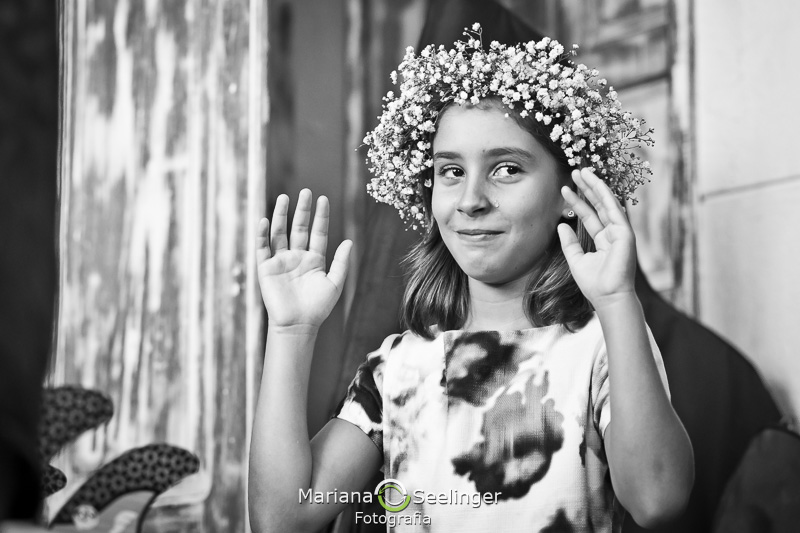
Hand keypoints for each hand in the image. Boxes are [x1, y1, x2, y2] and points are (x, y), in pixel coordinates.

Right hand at [256, 189, 351, 328]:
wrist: (298, 325)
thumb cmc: (318, 308)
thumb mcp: (334, 283)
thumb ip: (341, 262)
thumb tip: (349, 241)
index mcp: (314, 259)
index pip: (318, 232)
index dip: (320, 216)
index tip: (323, 199)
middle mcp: (297, 257)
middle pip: (299, 228)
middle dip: (302, 210)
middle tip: (306, 191)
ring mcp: (281, 261)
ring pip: (280, 233)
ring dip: (281, 215)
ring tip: (284, 198)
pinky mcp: (266, 268)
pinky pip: (263, 248)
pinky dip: (262, 234)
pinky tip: (264, 220)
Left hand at [557, 168, 636, 309]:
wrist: (607, 297)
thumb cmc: (593, 283)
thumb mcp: (575, 259)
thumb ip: (569, 242)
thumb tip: (561, 224)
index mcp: (602, 239)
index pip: (588, 215)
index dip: (576, 201)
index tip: (564, 188)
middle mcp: (612, 233)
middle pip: (598, 205)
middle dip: (586, 188)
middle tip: (574, 171)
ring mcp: (620, 232)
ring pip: (606, 203)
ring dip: (595, 186)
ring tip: (583, 171)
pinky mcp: (625, 233)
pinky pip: (615, 210)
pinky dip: (606, 196)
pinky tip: (597, 184)